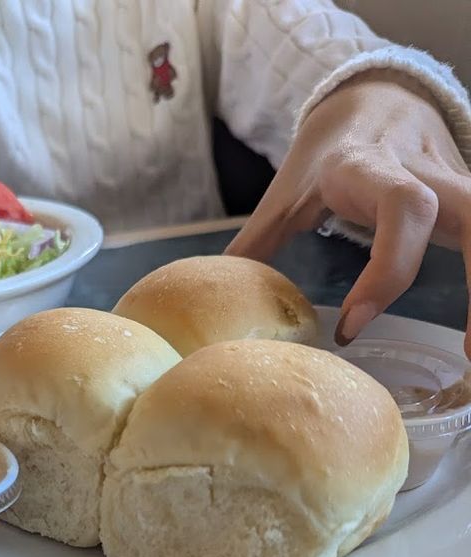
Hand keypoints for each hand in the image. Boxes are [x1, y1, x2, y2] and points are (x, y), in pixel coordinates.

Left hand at [226, 71, 470, 355]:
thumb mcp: (288, 191)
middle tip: (467, 354)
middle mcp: (424, 173)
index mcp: (370, 169)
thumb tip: (217, 300)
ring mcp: (455, 184)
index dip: (386, 269)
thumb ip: (256, 244)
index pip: (399, 209)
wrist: (374, 96)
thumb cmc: (328, 151)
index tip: (352, 326)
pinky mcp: (467, 201)